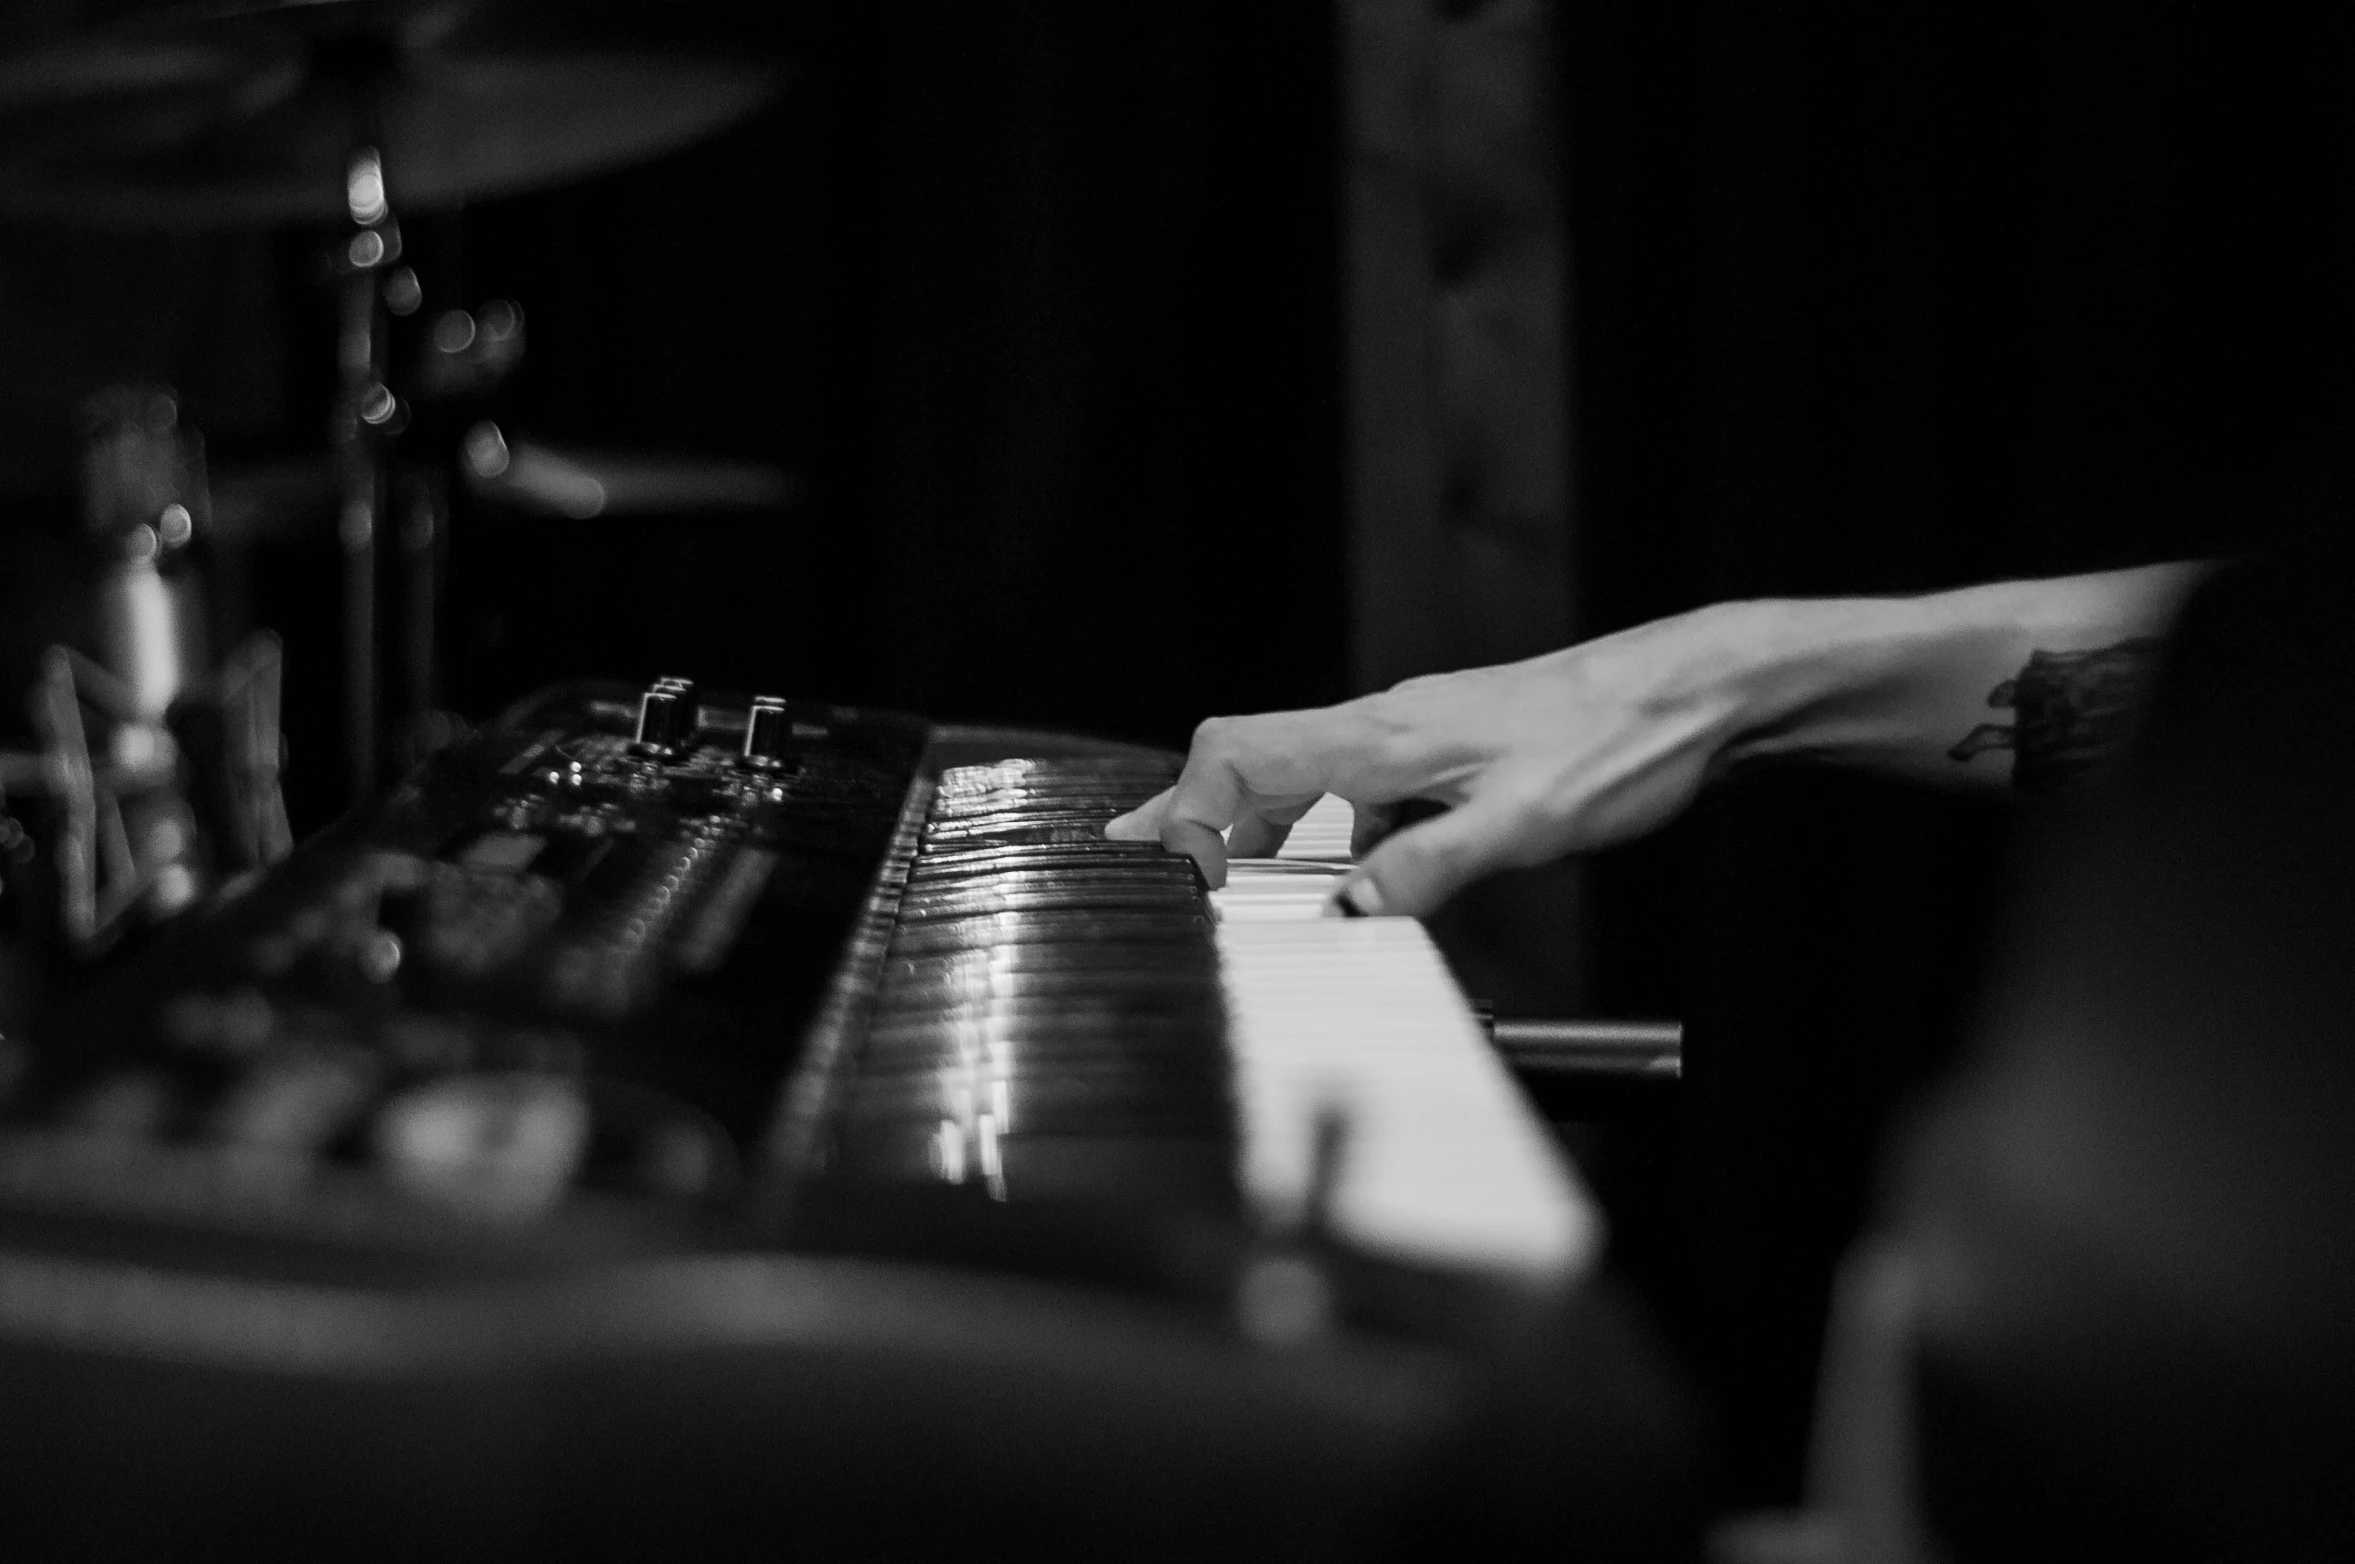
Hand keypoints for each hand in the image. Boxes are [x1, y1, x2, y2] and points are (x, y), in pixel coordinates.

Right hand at [1105, 606, 1762, 916]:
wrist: (1695, 692)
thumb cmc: (1620, 743)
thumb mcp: (1526, 825)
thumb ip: (1429, 868)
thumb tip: (1351, 912)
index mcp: (1383, 737)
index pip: (1236, 754)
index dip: (1189, 814)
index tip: (1189, 881)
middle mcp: (1385, 724)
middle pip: (1249, 757)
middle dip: (1191, 812)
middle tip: (1142, 860)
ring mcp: (1414, 732)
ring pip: (1303, 772)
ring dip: (1259, 825)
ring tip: (1232, 883)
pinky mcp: (1447, 747)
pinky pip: (1358, 785)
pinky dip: (1329, 828)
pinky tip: (1353, 871)